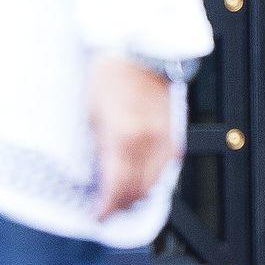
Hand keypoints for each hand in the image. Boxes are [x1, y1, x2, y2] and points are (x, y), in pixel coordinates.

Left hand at [90, 54, 178, 218]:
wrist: (138, 49)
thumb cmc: (109, 73)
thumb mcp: (91, 113)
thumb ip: (99, 147)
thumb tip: (98, 174)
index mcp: (123, 137)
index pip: (117, 188)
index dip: (106, 208)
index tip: (97, 216)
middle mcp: (148, 142)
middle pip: (138, 191)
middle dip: (122, 206)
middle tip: (108, 211)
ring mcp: (164, 138)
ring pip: (156, 182)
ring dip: (139, 195)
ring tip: (123, 199)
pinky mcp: (174, 132)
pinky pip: (168, 167)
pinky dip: (155, 178)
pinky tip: (143, 179)